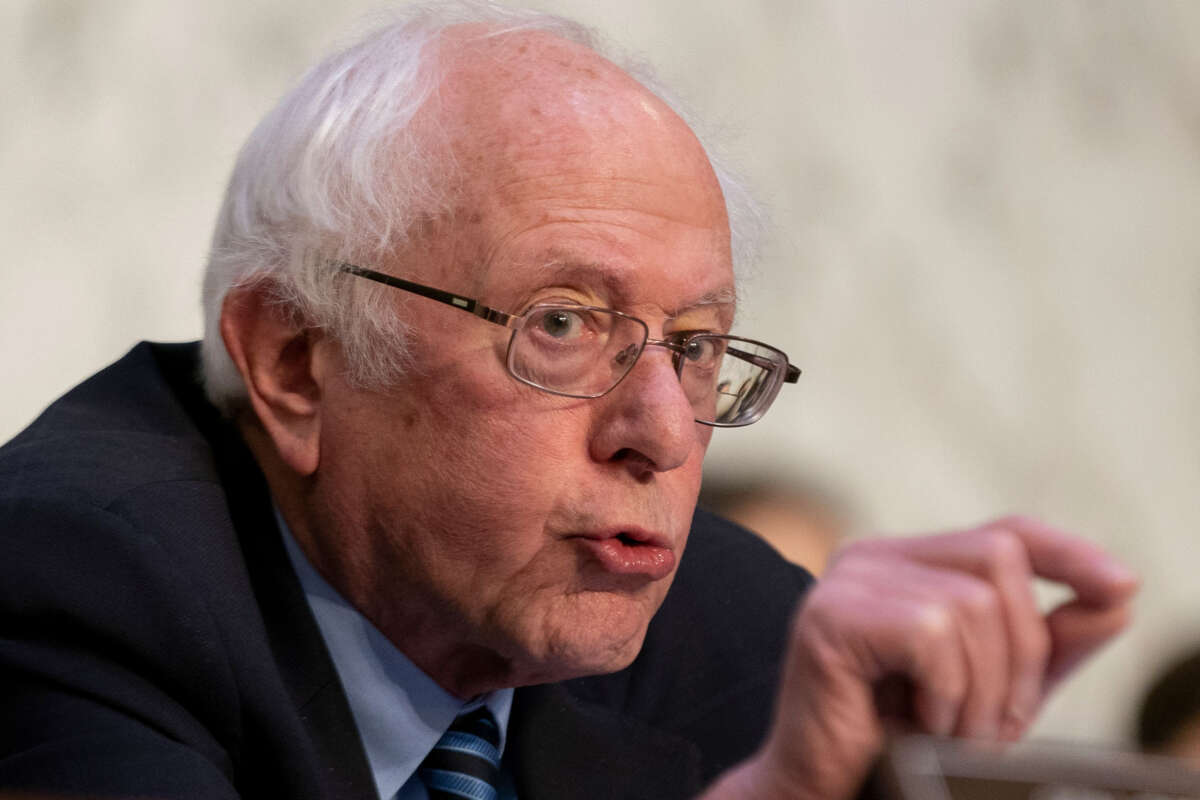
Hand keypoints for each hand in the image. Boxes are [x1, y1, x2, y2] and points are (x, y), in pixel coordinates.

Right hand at [706, 516, 1137, 799]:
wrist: (823, 789)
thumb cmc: (898, 742)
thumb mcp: (995, 689)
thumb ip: (1050, 644)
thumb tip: (1116, 595)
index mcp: (909, 564)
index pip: (1004, 531)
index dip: (1068, 551)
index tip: (1120, 586)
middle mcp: (873, 557)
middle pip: (998, 558)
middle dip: (1021, 652)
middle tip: (991, 722)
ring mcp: (846, 580)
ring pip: (969, 603)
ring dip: (980, 689)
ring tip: (948, 730)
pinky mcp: (830, 615)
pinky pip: (930, 632)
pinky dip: (942, 692)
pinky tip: (916, 721)